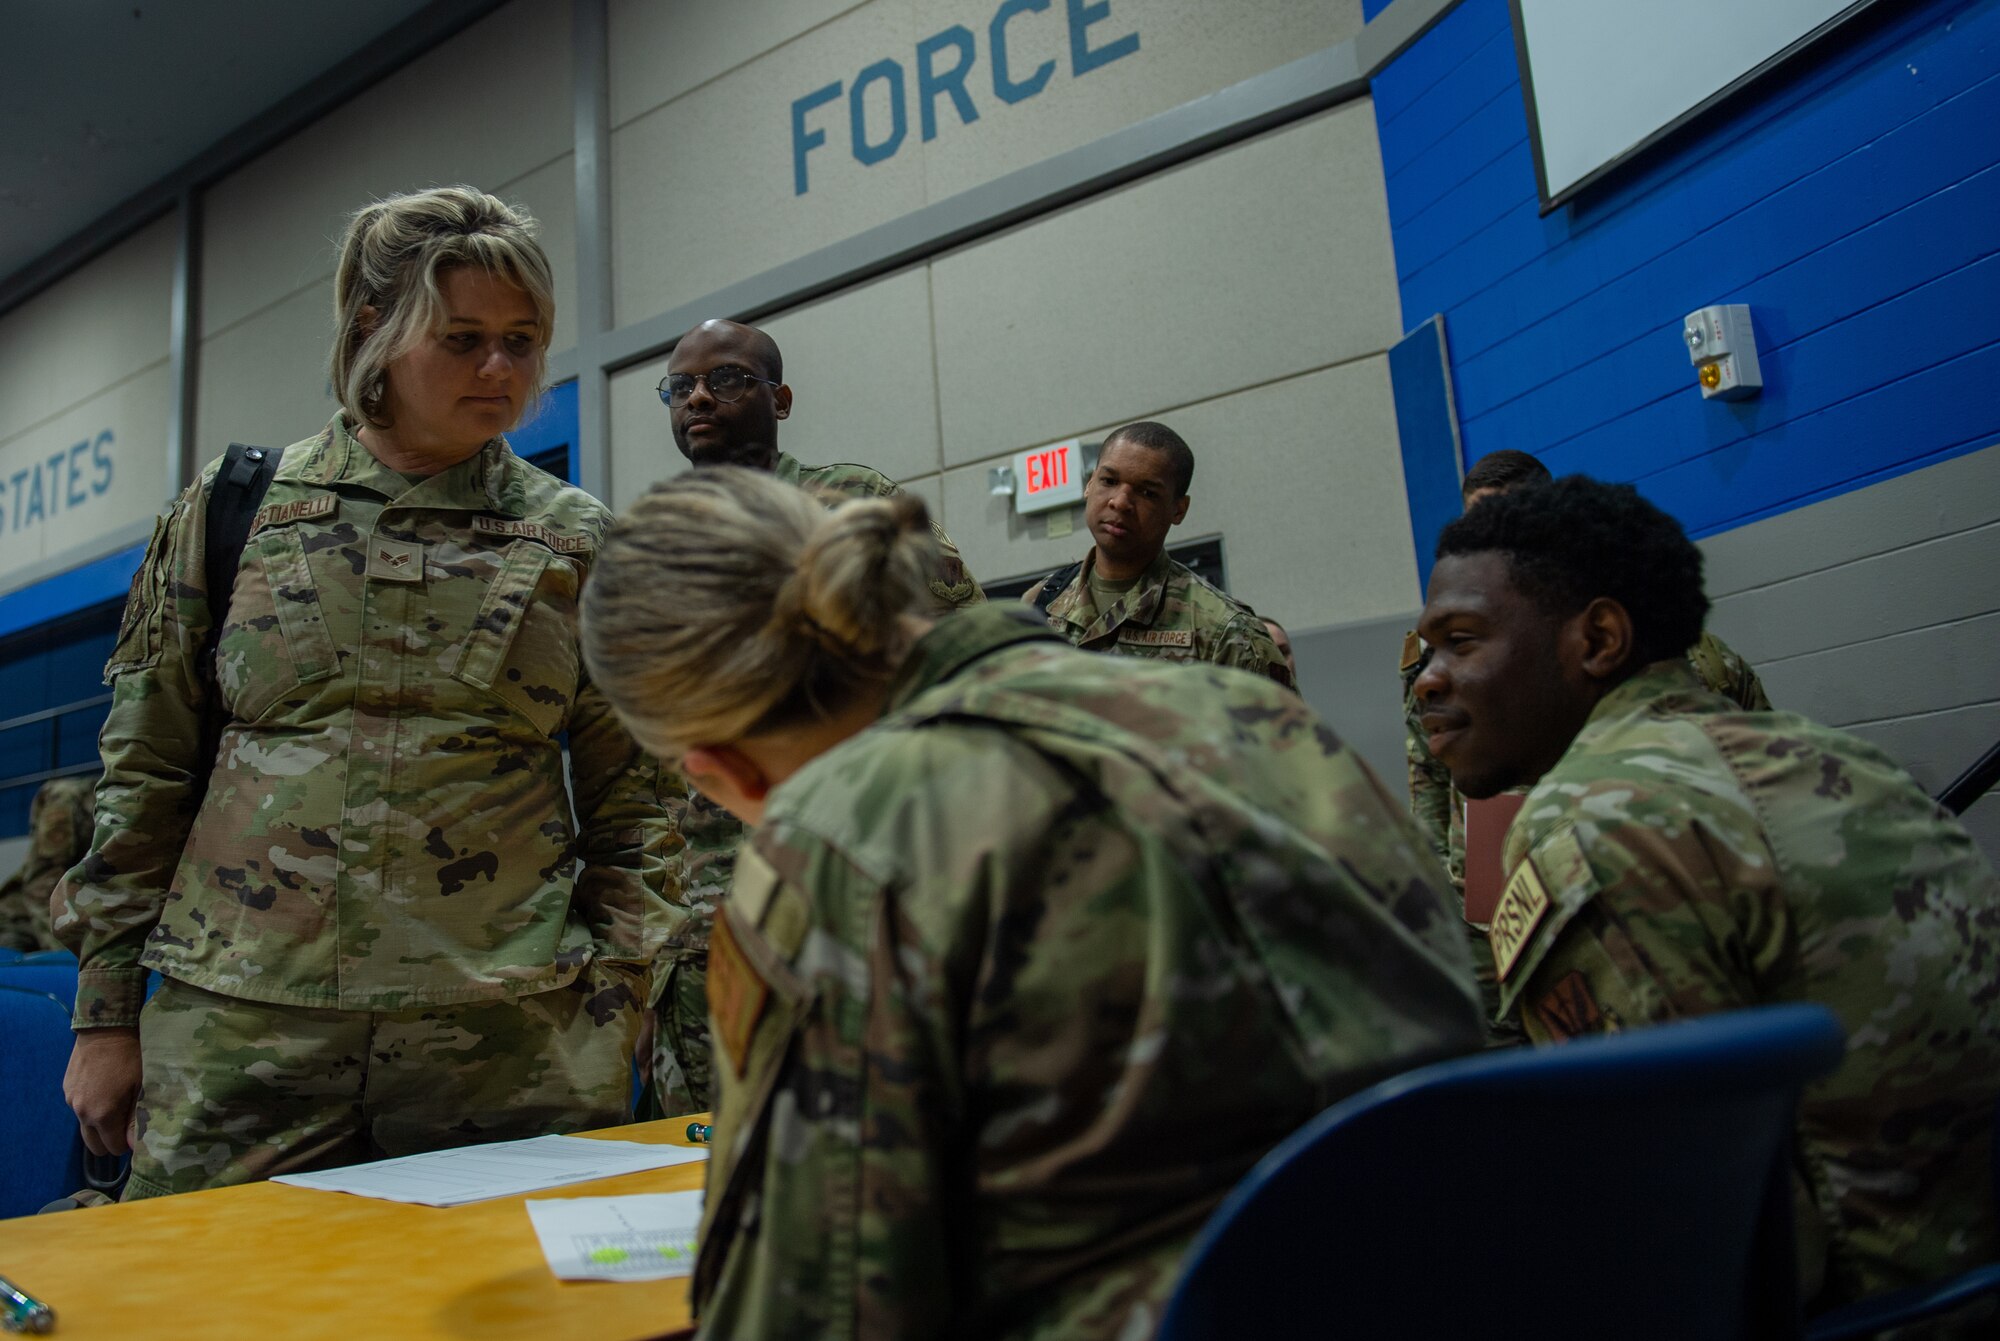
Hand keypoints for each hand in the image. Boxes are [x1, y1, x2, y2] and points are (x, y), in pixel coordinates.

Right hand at [64, 1027, 141, 1156]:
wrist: (105, 1029)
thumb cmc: (131, 1057)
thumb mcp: (141, 1087)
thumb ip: (136, 1119)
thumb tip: (134, 1144)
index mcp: (102, 1115)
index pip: (112, 1147)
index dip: (126, 1145)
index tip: (137, 1135)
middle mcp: (82, 1112)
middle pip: (94, 1144)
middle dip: (110, 1141)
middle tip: (126, 1127)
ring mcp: (71, 1100)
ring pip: (86, 1126)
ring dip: (99, 1124)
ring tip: (117, 1107)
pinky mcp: (66, 1089)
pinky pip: (79, 1108)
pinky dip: (91, 1108)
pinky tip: (105, 1092)